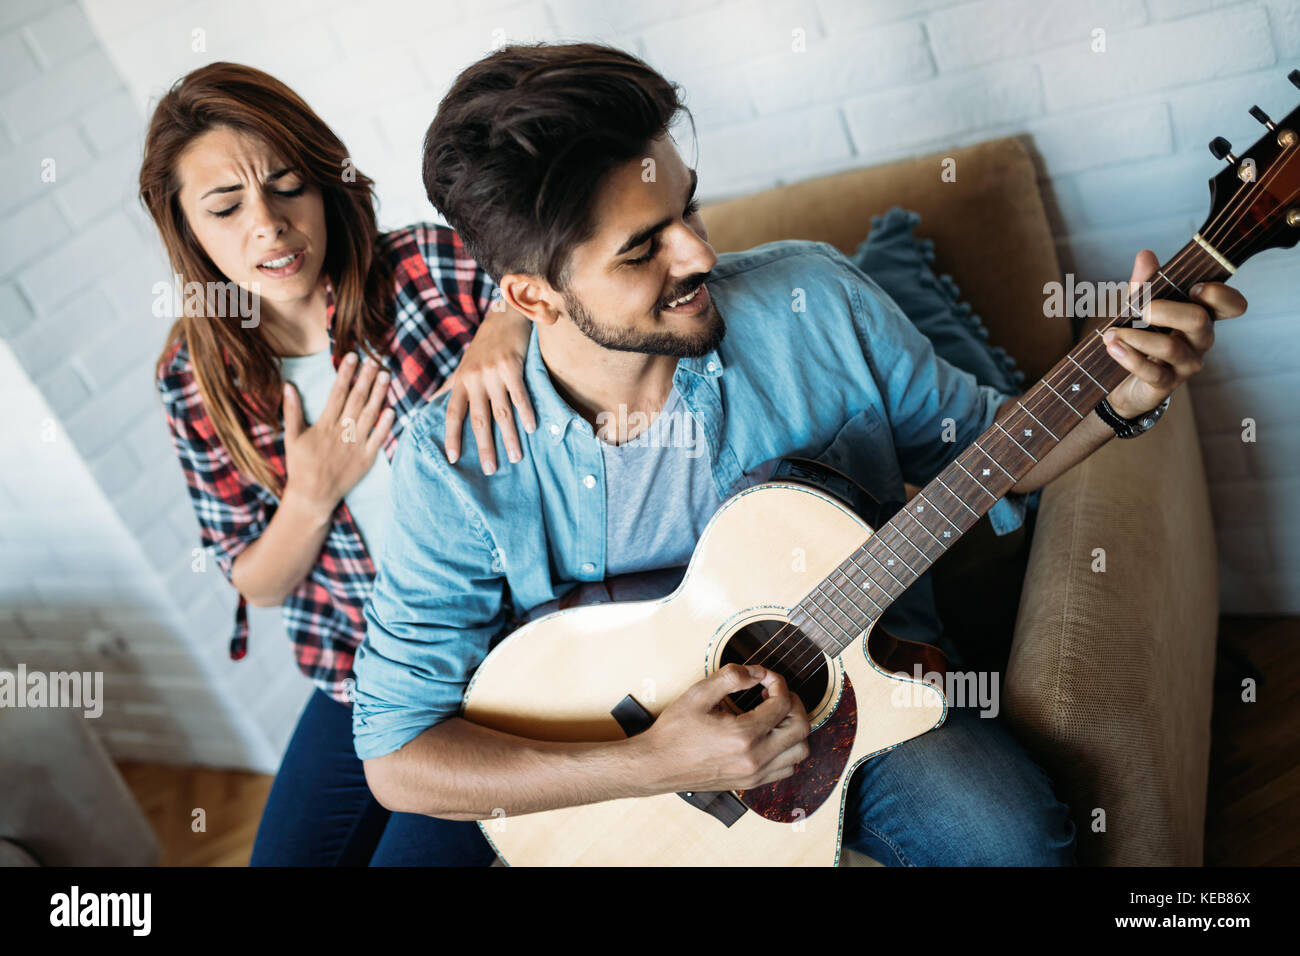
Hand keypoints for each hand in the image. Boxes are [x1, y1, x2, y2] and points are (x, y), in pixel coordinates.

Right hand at [281, 352, 393, 517]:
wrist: (313, 496)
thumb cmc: (301, 465)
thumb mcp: (292, 437)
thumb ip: (292, 411)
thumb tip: (288, 386)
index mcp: (324, 425)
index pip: (337, 393)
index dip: (346, 374)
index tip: (353, 357)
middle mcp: (341, 432)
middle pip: (356, 400)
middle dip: (366, 378)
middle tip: (374, 360)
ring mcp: (356, 445)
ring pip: (370, 415)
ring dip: (379, 394)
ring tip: (385, 376)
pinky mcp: (366, 459)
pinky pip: (378, 439)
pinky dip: (385, 424)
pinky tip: (392, 409)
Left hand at [437, 304, 536, 473]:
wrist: (504, 316)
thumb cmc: (484, 346)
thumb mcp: (463, 366)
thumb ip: (449, 387)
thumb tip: (428, 407)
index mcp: (461, 382)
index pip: (453, 414)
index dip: (452, 437)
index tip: (453, 459)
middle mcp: (474, 379)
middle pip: (478, 419)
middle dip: (484, 446)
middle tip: (489, 470)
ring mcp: (493, 372)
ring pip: (501, 412)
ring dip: (509, 437)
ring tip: (516, 458)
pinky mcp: (512, 366)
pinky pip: (519, 394)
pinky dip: (526, 412)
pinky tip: (531, 429)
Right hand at [634, 663, 811, 794]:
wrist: (657, 766)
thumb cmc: (674, 733)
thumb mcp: (698, 693)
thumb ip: (731, 676)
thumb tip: (756, 672)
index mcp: (743, 736)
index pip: (783, 704)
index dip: (778, 683)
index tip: (765, 678)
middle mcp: (754, 759)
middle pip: (801, 728)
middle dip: (793, 703)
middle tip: (776, 693)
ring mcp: (754, 774)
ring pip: (800, 751)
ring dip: (794, 728)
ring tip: (775, 714)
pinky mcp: (751, 783)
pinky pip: (787, 768)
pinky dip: (787, 749)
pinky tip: (769, 735)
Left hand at [1101, 250, 1246, 418]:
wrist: (1127, 383)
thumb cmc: (1142, 337)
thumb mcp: (1141, 307)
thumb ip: (1145, 284)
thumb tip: (1146, 255)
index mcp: (1202, 315)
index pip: (1232, 305)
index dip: (1220, 294)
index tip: (1194, 287)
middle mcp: (1200, 340)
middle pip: (1199, 320)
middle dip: (1166, 310)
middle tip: (1140, 310)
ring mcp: (1186, 364)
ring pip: (1170, 348)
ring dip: (1136, 336)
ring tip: (1111, 333)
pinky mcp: (1166, 384)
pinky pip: (1151, 372)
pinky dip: (1128, 357)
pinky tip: (1112, 346)